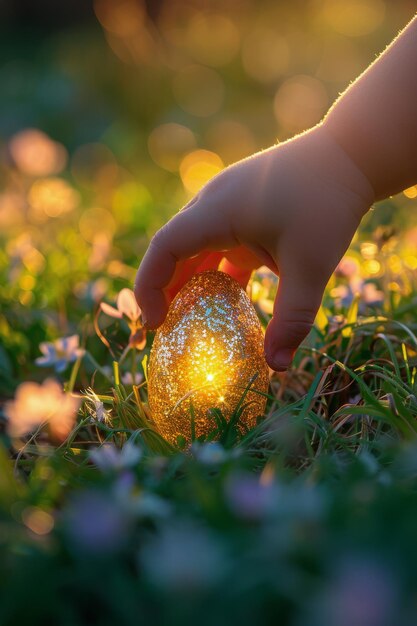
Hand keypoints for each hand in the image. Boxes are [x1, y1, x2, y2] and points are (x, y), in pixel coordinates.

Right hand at [135, 123, 373, 370]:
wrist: (352, 154)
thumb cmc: (328, 202)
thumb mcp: (312, 265)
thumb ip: (293, 318)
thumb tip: (277, 368)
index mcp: (217, 210)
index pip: (164, 248)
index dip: (150, 287)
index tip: (155, 324)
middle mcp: (215, 204)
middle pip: (175, 250)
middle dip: (165, 290)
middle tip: (167, 331)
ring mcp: (230, 205)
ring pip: (196, 247)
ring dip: (190, 282)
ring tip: (189, 320)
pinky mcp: (246, 211)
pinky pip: (218, 244)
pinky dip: (216, 273)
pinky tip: (225, 301)